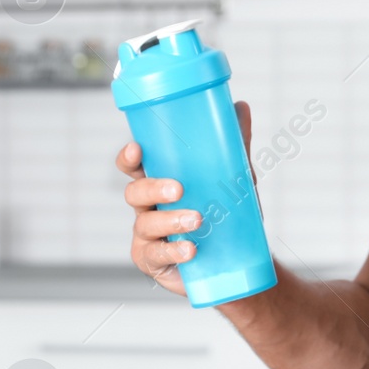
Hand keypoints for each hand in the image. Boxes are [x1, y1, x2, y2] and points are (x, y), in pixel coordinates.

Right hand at [116, 100, 254, 292]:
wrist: (233, 261)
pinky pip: (156, 255)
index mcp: (158, 182)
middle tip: (179, 189)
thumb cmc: (222, 214)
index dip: (129, 158)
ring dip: (171, 220)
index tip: (137, 149)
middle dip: (153, 188)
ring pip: (146, 224)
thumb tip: (239, 107)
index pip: (134, 167)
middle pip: (134, 193)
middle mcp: (146, 208)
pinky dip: (174, 251)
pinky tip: (191, 250)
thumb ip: (233, 145)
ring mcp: (146, 236)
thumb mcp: (231, 178)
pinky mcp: (152, 261)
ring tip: (197, 220)